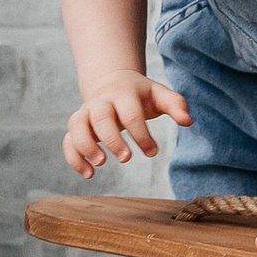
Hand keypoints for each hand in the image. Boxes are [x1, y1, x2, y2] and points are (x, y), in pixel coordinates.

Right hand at [63, 71, 190, 177]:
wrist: (112, 82)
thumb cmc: (140, 94)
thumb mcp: (159, 94)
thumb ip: (176, 104)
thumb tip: (188, 121)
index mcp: (124, 93)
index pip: (130, 113)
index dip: (141, 134)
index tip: (153, 152)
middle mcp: (101, 101)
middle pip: (100, 116)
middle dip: (111, 138)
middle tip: (126, 159)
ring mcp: (86, 112)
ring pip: (77, 125)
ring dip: (85, 145)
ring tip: (100, 164)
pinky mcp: (76, 126)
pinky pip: (68, 140)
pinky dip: (73, 157)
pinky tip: (88, 174)